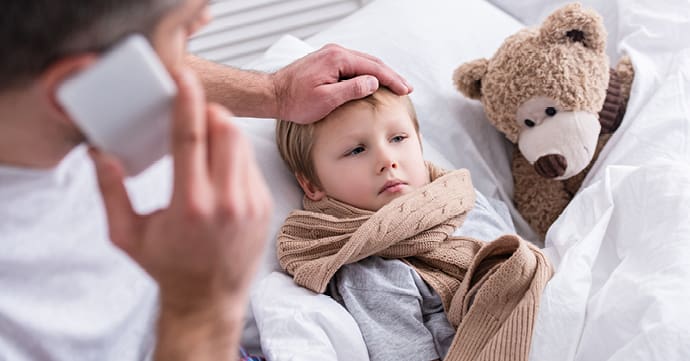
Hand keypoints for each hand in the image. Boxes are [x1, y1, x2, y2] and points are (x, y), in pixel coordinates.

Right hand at [89, 67, 271, 358]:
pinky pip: (250, 163)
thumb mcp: (127, 236)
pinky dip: (233, 156)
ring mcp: (251, 203)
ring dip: (222, 131)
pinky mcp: (264, 205)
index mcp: (190, 205)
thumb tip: (102, 154)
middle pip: (225, 130)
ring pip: (241, 143)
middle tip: (192, 115)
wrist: (209, 299)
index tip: (184, 78)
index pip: (191, 137)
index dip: (187, 101)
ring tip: (203, 141)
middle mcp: (226, 201)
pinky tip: (218, 171)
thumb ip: (110, 193)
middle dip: (208, 112)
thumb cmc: (168, 268)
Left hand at [271, 43, 412, 123]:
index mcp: (338, 59)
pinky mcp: (327, 61)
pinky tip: (373, 82)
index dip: (392, 80)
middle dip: (391, 75)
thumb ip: (352, 89)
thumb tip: (374, 82)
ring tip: (395, 85)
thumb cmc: (296, 101)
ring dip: (380, 74)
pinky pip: (353, 65)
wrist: (273, 95)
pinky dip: (367, 73)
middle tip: (406, 88)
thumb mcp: (326, 100)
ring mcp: (331, 55)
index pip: (373, 68)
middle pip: (371, 62)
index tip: (405, 90)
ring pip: (363, 63)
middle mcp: (336, 52)